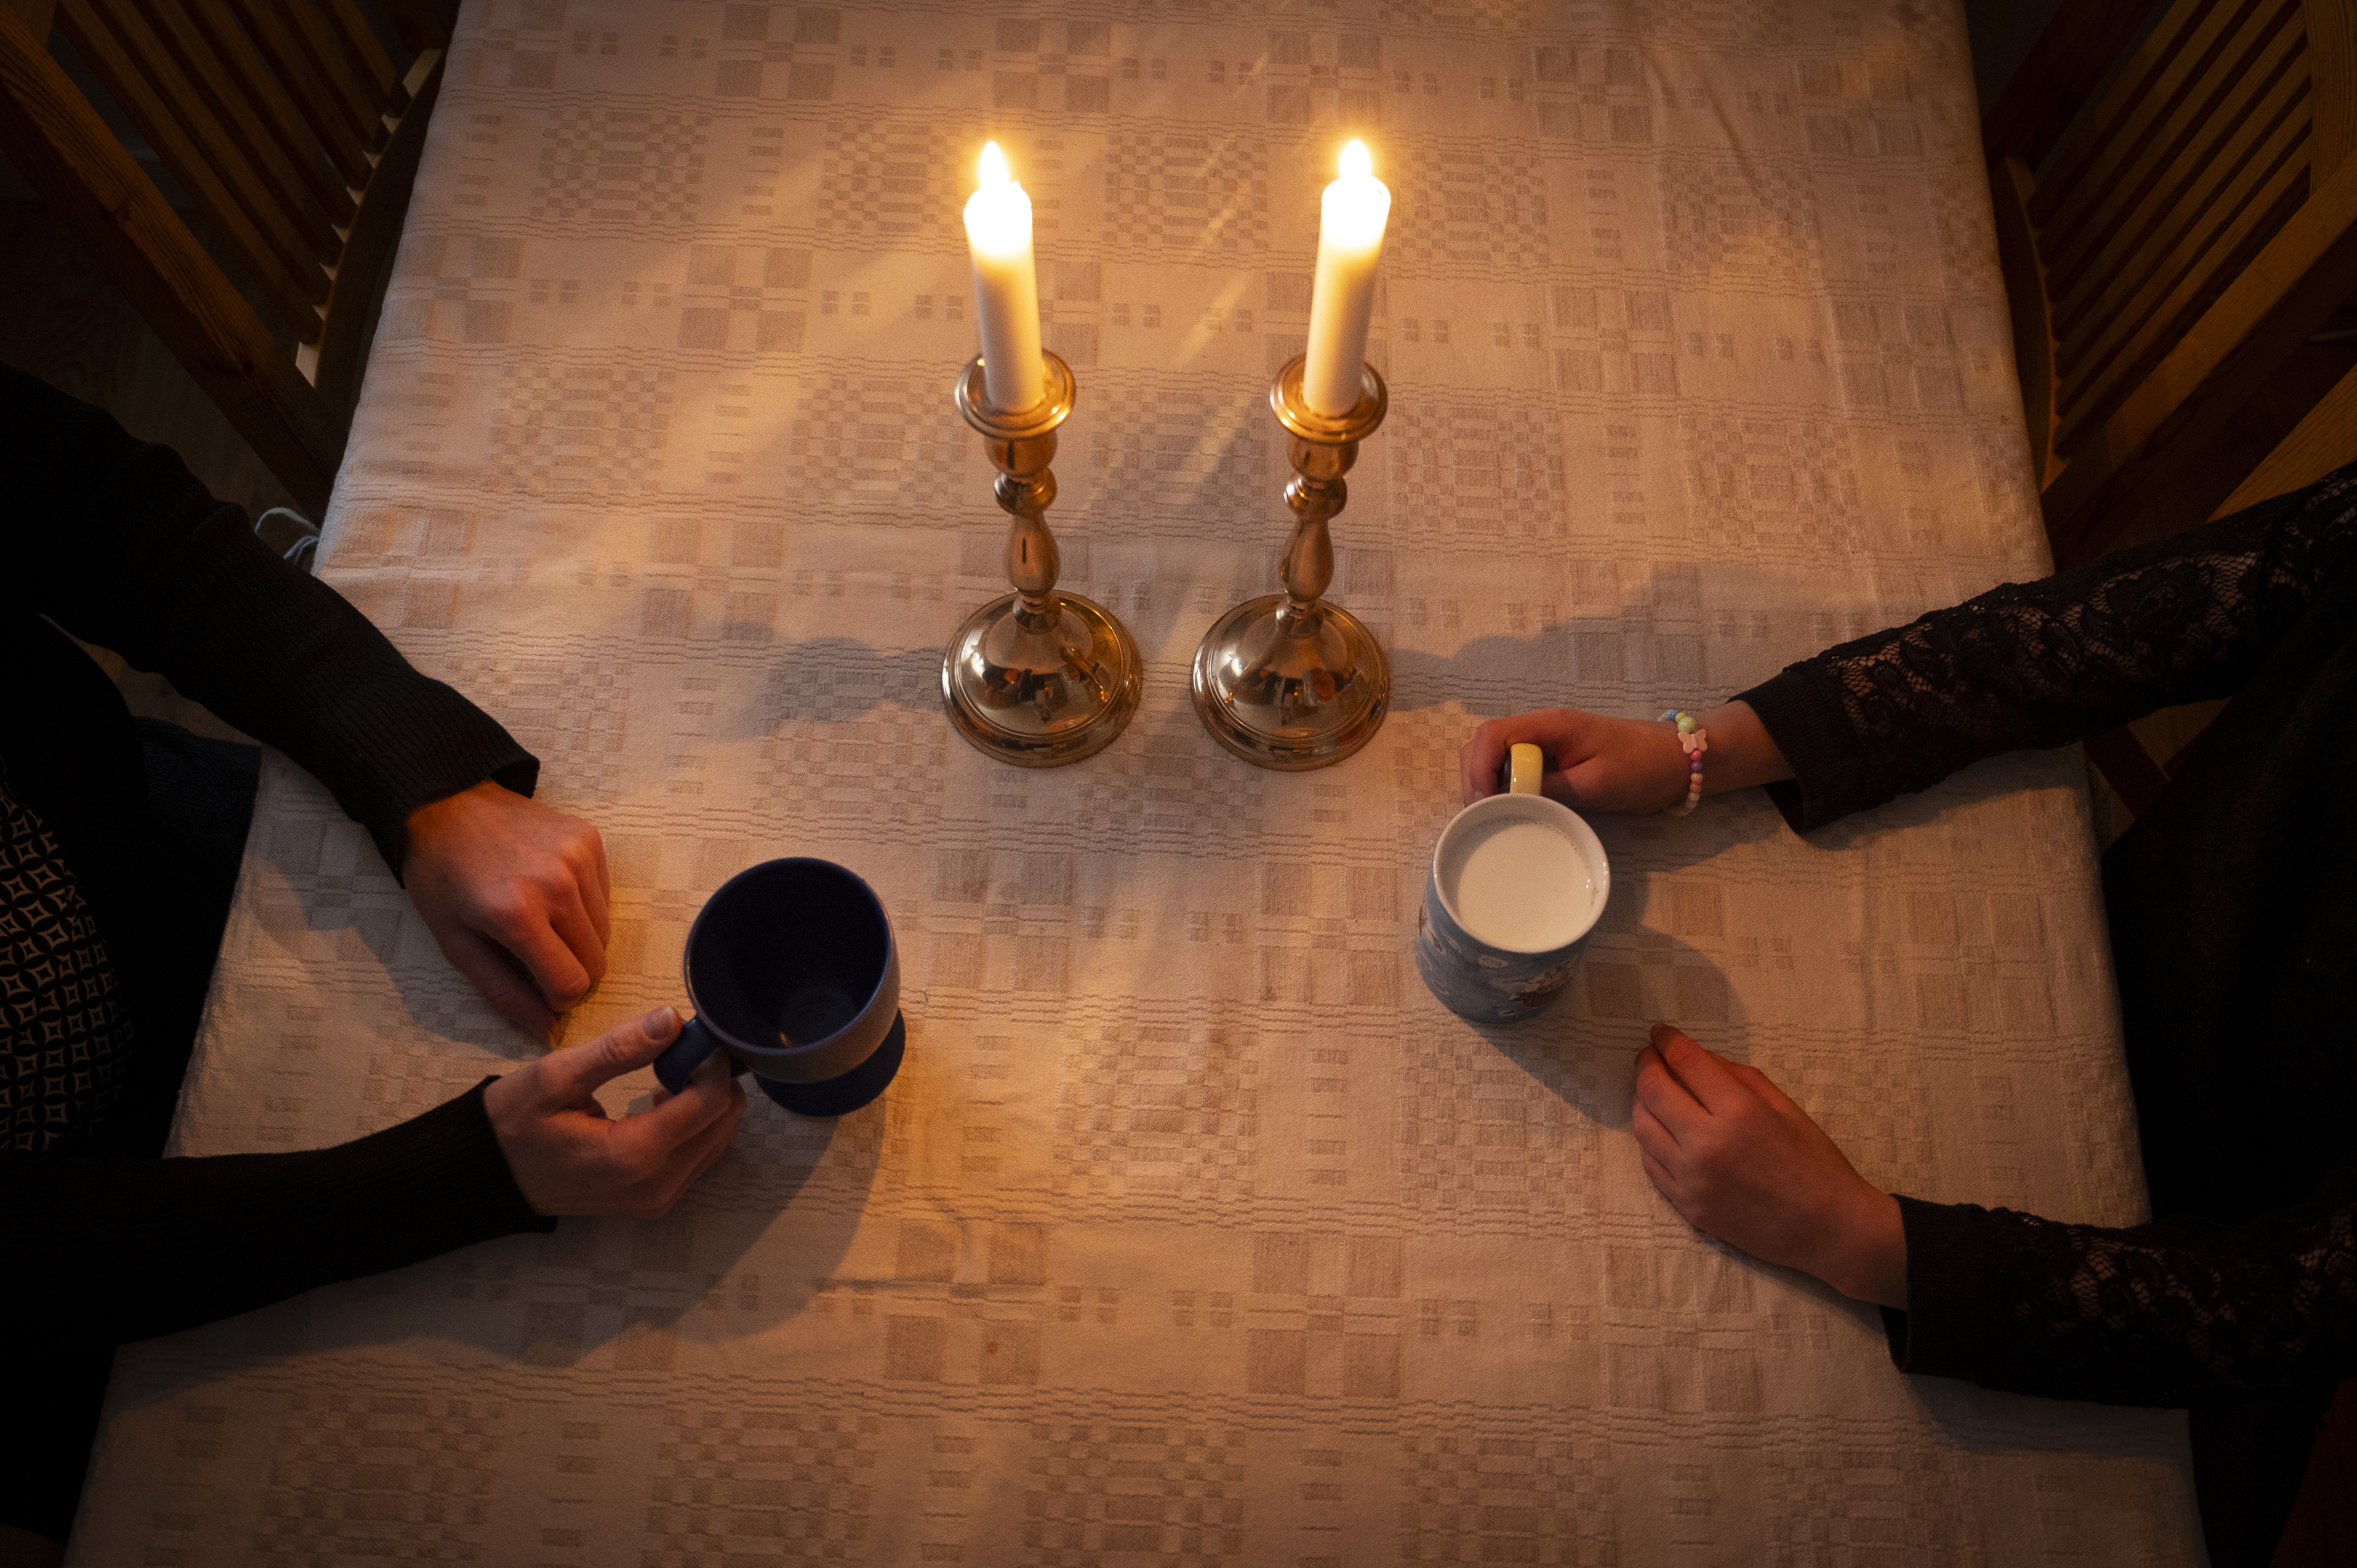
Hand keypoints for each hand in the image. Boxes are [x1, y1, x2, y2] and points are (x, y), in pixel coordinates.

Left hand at [404, 779, 609, 1043]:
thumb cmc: (443, 878)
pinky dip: (584, 907)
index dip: (555, 998)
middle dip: (570, 971)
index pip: (570, 984)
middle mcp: (556, 884)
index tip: (537, 985)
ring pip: (605, 933)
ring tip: (541, 921)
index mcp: (517, 915)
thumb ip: (505, 993)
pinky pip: (605, 897)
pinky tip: (551, 892)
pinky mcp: (590, 840)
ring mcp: (578, 858)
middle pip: (595, 962)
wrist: (449, 805)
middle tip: (537, 955)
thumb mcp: (457, 945)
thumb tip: (549, 1031)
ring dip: (578, 940)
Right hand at [483, 1006, 745, 1216]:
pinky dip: (694, 1124)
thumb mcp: (555, 1077)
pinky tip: (662, 1100)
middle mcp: (655, 1185)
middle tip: (681, 1049)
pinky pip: (699, 1156)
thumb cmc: (512, 1124)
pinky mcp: (654, 1200)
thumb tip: (672, 1020)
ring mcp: (657, 1199)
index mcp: (633, 1155)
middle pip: (724, 1123)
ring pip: (718, 1140)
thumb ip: (618, 1050)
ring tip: (667, 1072)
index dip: (714, 1061)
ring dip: (706, 1100)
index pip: (710, 1103)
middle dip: (714, 1079)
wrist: (486, 1175)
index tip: (694, 1034)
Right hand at [1458, 701, 1792, 810]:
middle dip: (1474, 778)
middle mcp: (1540, 729)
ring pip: (1494, 755)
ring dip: (1485, 782)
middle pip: (1484, 743)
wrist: (1676, 761)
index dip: (1478, 768)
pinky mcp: (1552, 759)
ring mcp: (1545, 743)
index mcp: (1549, 725)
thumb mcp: (1596, 783)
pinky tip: (1508, 809)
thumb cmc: (1641, 767)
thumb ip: (1550, 789)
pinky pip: (1514, 768)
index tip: (1483, 803)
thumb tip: (1508, 802)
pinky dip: (1502, 787)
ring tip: (1490, 815)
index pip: (1491, 736)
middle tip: (1480, 816)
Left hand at [1632, 1023, 1906, 1307]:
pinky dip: (1650, 1139)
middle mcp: (1707, 1144)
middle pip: (1652, 1091)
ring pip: (1642, 1127)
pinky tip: (1660, 1129)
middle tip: (1650, 1056)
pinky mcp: (1686, 1206)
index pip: (1687, 1062)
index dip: (1668, 1040)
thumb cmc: (1815, 1163)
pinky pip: (1650, 1164)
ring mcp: (1692, 1179)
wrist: (1826, 1229)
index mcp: (1739, 1113)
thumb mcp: (1786, 1107)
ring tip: (1653, 1091)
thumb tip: (1699, 1057)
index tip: (1660, 1031)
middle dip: (1646, 1065)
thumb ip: (1740, 1077)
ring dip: (1641, 1101)